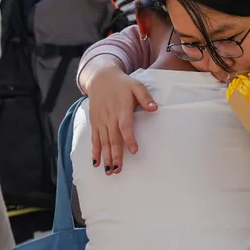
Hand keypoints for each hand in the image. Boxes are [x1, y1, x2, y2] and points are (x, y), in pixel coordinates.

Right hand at [84, 56, 156, 173]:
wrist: (100, 78)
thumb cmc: (122, 83)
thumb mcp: (136, 86)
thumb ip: (145, 97)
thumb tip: (155, 108)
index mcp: (121, 109)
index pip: (125, 126)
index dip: (129, 139)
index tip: (134, 151)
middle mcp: (109, 117)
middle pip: (112, 139)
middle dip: (115, 155)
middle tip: (118, 170)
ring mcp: (100, 121)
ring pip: (103, 142)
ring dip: (106, 157)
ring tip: (109, 171)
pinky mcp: (94, 122)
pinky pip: (94, 139)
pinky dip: (94, 151)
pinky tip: (96, 162)